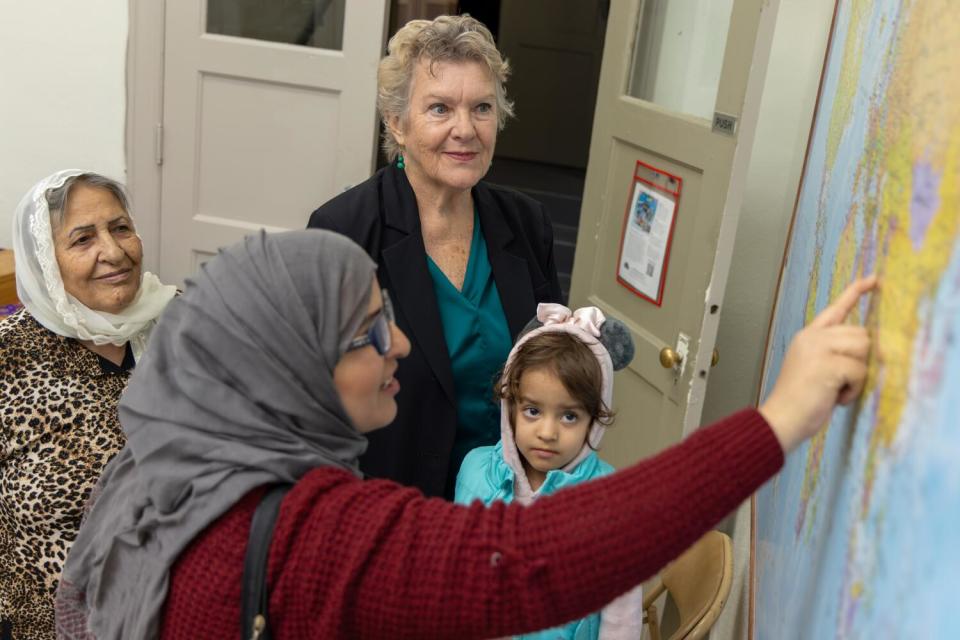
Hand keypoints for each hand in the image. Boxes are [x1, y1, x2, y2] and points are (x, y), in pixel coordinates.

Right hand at [759, 275, 876, 452]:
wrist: (781, 418)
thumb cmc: (798, 400)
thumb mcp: (815, 368)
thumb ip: (834, 352)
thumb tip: (868, 348)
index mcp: (807, 336)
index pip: (836, 309)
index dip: (856, 292)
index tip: (873, 279)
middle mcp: (812, 337)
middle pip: (860, 333)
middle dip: (860, 359)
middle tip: (842, 381)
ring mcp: (819, 348)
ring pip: (863, 348)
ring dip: (858, 375)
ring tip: (837, 390)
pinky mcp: (828, 364)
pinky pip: (860, 371)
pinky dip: (853, 389)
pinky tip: (835, 397)